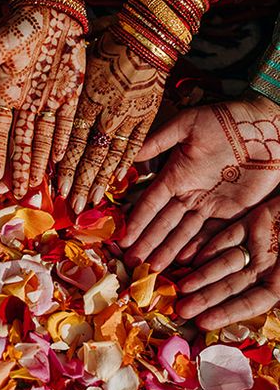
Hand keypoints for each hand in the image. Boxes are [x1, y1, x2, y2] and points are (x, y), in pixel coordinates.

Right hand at [0, 6, 83, 197]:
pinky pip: (65, 121)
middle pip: (21, 141)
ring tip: (35, 184)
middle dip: (19, 166)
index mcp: (5, 93)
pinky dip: (62, 138)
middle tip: (17, 191)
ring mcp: (47, 99)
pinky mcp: (69, 92)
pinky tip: (58, 158)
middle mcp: (25, 102)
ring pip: (42, 137)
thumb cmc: (21, 25)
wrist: (52, 9)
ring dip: (38, 160)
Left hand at [57, 32, 164, 212]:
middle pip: (90, 156)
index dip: (64, 167)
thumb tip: (42, 107)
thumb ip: (63, 90)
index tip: (56, 188)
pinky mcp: (147, 116)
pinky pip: (135, 146)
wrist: (148, 34)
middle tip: (72, 208)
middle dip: (80, 184)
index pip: (71, 142)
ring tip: (91, 202)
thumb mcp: (78, 63)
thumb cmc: (107, 42)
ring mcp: (128, 117)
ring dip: (101, 182)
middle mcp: (106, 113)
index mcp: (85, 99)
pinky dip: (125, 165)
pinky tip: (117, 182)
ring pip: (112, 157)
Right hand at [121, 96, 279, 270]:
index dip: (137, 222)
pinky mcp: (233, 211)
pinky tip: (185, 263)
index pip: (150, 203)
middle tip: (132, 262)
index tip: (123, 238)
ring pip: (184, 233)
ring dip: (168, 251)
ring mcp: (210, 204)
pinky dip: (199, 248)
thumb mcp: (187, 125)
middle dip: (148, 244)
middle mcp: (189, 193)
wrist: (266, 126)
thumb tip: (131, 154)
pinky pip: (212, 233)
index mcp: (175, 175)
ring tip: (154, 269)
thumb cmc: (225, 119)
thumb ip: (159, 140)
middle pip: (164, 224)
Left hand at [177, 197, 279, 329]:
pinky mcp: (255, 221)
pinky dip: (210, 244)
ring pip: (225, 262)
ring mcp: (260, 244)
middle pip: (231, 286)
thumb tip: (278, 314)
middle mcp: (269, 267)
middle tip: (181, 311)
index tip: (203, 324)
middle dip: (206, 299)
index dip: (227, 314)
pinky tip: (190, 256)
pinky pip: (229, 235)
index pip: (251, 303)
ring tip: (181, 287)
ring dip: (202, 275)